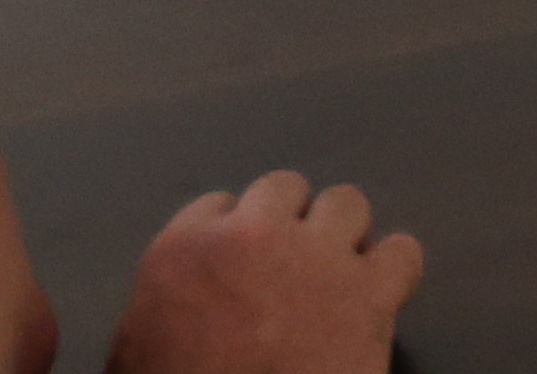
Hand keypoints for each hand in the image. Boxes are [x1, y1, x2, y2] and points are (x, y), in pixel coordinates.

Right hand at [111, 170, 427, 373]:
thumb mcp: (135, 347)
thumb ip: (159, 304)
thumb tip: (175, 304)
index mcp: (188, 249)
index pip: (218, 205)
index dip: (234, 233)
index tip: (242, 262)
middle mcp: (256, 235)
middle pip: (285, 189)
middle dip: (289, 223)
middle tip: (288, 266)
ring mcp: (319, 258)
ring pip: (347, 203)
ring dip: (340, 235)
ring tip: (334, 273)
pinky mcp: (371, 293)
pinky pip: (402, 252)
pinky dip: (393, 269)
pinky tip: (379, 293)